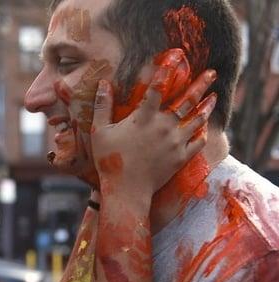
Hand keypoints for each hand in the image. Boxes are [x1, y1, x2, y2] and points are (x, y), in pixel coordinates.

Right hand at [90, 65, 216, 198]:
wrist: (127, 190)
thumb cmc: (109, 161)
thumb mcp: (100, 132)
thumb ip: (102, 106)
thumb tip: (103, 84)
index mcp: (144, 118)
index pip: (157, 88)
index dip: (166, 71)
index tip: (175, 57)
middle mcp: (163, 127)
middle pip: (187, 101)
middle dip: (200, 85)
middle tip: (212, 73)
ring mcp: (175, 142)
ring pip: (197, 120)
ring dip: (207, 107)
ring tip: (214, 97)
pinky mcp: (181, 157)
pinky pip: (197, 142)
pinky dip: (202, 133)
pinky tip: (205, 127)